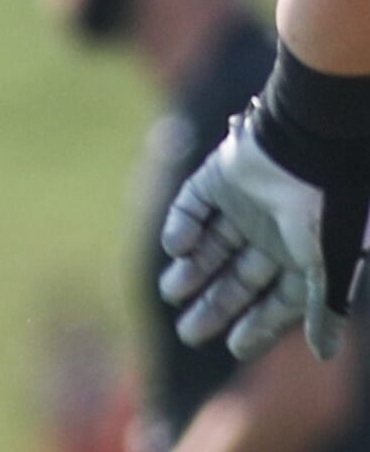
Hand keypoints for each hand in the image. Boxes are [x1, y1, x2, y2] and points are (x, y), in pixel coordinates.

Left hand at [161, 104, 361, 360]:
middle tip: (186, 334)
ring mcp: (245, 205)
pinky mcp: (218, 177)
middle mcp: (274, 233)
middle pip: (238, 278)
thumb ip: (323, 308)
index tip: (233, 349)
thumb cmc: (328, 208)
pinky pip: (192, 206)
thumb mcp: (329, 264)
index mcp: (304, 255)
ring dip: (190, 270)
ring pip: (210, 246)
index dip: (258, 324)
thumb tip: (324, 354)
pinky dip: (181, 226)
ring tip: (169, 293)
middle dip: (214, 306)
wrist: (310, 144)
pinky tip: (176, 248)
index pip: (278, 300)